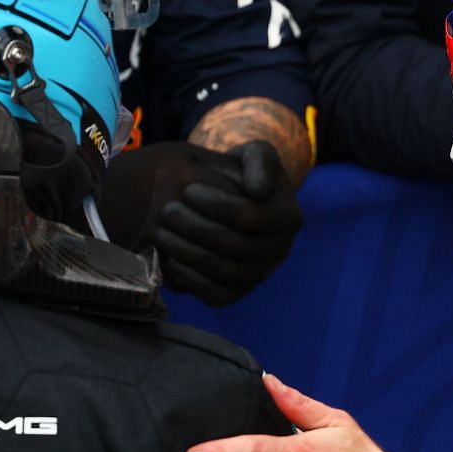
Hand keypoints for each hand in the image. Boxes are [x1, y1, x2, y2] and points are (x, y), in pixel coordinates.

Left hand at [153, 141, 301, 304]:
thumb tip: (258, 190)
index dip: (216, 204)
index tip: (188, 189)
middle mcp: (280, 250)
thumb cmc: (243, 173)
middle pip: (237, 246)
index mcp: (289, 218)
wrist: (234, 200)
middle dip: (196, 228)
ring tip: (162, 232)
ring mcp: (260, 275)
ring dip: (188, 252)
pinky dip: (192, 280)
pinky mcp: (239, 292)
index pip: (251, 217)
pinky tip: (171, 258)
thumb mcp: (256, 155)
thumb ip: (260, 160)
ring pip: (226, 272)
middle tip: (167, 211)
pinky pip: (217, 296)